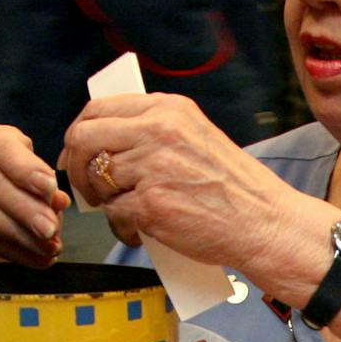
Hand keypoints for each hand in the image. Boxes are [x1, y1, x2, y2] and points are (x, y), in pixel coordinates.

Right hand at [0, 126, 66, 267]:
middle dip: (26, 210)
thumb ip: (47, 186)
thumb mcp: (38, 172)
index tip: (49, 187)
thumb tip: (58, 202)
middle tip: (50, 229)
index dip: (26, 169)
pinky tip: (37, 258)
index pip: (3, 149)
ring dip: (21, 236)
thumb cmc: (22, 177)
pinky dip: (13, 252)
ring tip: (50, 248)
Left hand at [61, 94, 323, 288]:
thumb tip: (106, 141)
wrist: (265, 223)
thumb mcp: (197, 136)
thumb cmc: (235, 187)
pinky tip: (139, 232)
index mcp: (168, 109)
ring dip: (105, 201)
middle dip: (76, 166)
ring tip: (127, 212)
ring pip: (97, 179)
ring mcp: (153, 167)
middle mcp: (158, 132)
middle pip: (83, 138)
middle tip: (89, 187)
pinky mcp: (152, 204)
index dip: (81, 133)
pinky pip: (114, 214)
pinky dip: (122, 228)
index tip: (80, 153)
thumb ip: (155, 130)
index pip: (99, 108)